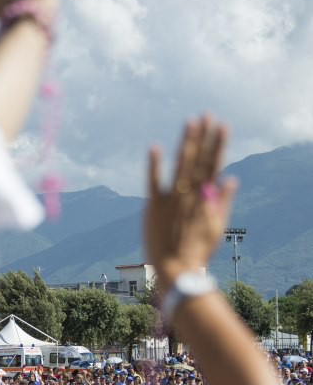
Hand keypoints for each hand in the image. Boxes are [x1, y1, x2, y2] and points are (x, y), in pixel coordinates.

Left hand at [145, 116, 236, 291]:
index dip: (218, 144)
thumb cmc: (197, 250)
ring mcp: (173, 199)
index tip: (221, 125)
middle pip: (199, 160)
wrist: (177, 269)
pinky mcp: (154, 207)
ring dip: (187, 143)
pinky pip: (153, 182)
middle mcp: (191, 195)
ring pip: (181, 166)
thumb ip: (224, 200)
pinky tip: (155, 147)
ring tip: (190, 122)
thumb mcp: (216, 226)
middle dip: (204, 137)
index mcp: (206, 198)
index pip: (214, 165)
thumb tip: (232, 179)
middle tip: (206, 115)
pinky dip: (154, 165)